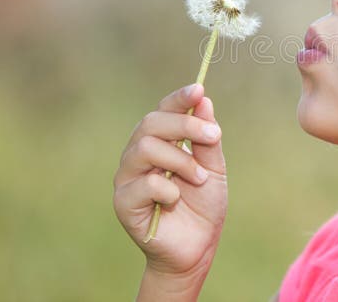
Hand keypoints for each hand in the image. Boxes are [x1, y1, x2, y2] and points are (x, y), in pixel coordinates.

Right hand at [113, 84, 227, 277]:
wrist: (198, 247)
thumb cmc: (203, 205)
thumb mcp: (214, 167)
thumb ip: (207, 138)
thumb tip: (203, 100)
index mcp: (158, 142)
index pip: (162, 110)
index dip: (178, 98)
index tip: (199, 90)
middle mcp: (137, 155)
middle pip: (150, 123)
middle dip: (185, 125)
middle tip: (213, 136)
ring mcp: (127, 178)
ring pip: (145, 148)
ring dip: (181, 159)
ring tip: (200, 178)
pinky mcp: (123, 203)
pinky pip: (144, 184)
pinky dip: (169, 188)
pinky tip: (177, 200)